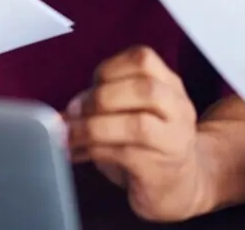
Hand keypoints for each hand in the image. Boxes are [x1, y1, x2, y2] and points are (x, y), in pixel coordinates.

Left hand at [64, 46, 206, 220]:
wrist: (181, 184)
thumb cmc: (147, 145)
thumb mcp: (132, 112)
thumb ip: (104, 103)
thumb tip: (63, 110)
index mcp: (169, 85)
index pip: (144, 59)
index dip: (111, 67)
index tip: (91, 83)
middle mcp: (178, 108)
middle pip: (145, 88)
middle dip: (101, 97)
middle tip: (75, 111)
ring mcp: (174, 140)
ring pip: (137, 124)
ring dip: (95, 126)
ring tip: (71, 134)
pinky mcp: (161, 170)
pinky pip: (126, 155)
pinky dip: (96, 150)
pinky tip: (79, 153)